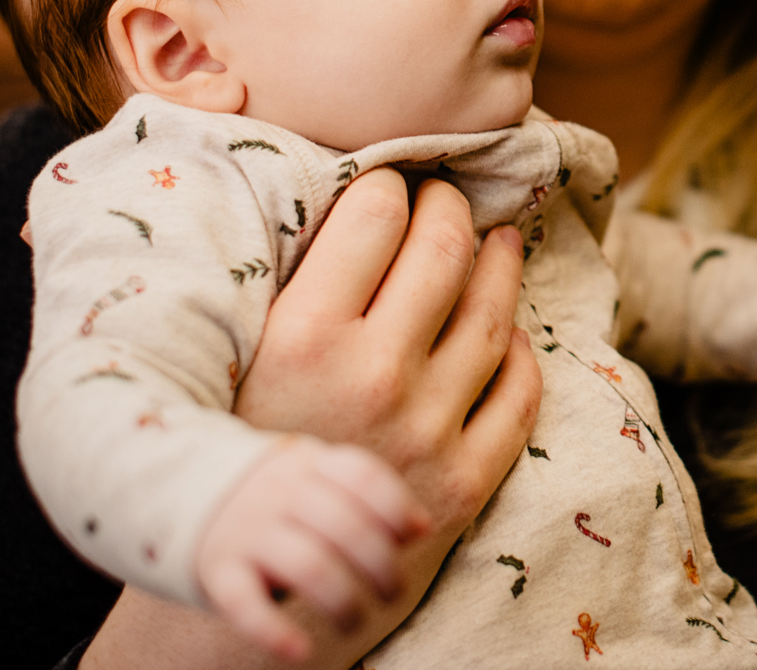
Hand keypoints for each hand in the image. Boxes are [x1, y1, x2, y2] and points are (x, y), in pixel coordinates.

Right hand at [194, 439, 425, 660]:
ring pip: (308, 566)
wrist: (176, 489)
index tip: (412, 536)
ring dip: (344, 602)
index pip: (363, 476)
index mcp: (309, 464)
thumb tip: (421, 528)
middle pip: (346, 526)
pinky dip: (274, 631)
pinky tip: (301, 652)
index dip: (396, 508)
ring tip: (356, 623)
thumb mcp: (315, 477)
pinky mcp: (216, 571)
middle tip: (393, 593)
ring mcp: (246, 530)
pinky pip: (245, 604)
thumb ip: (366, 496)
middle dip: (381, 566)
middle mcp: (279, 493)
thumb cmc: (273, 496)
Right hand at [235, 171, 539, 517]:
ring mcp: (425, 430)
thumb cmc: (238, 446)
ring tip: (498, 241)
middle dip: (452, 208)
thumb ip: (294, 282)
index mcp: (302, 337)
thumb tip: (354, 193)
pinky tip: (504, 330)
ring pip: (491, 313)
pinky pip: (518, 392)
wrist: (253, 573)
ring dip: (500, 263)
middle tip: (449, 198)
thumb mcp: (242, 355)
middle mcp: (370, 377)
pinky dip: (517, 350)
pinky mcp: (462, 481)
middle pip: (443, 250)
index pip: (375, 214)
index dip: (390, 184)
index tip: (393, 182)